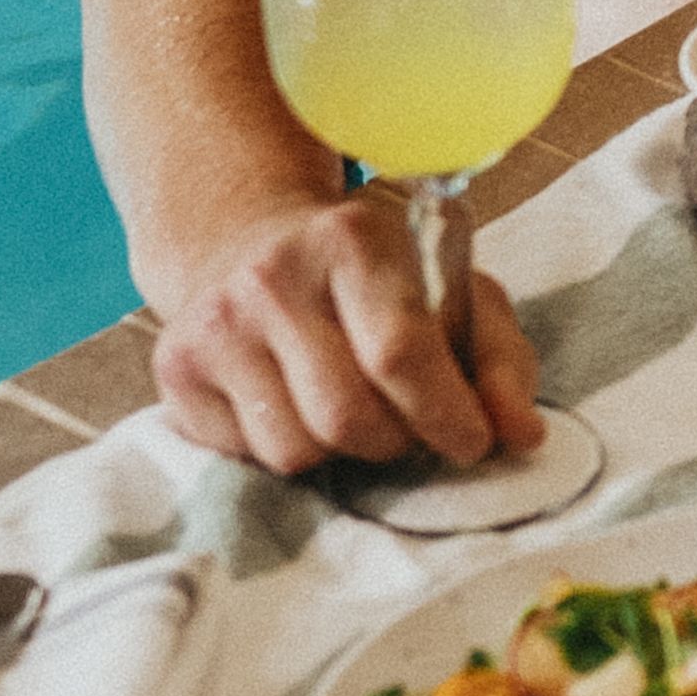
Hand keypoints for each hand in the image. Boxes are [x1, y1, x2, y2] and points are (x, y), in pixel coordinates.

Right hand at [149, 192, 541, 479]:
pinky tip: (292, 403)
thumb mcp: (452, 294)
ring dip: (338, 453)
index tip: (471, 443)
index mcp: (352, 240)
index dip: (446, 416)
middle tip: (408, 427)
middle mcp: (272, 276)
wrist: (246, 238)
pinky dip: (283, 448)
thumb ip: (500, 362)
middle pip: (347, 418)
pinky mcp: (174, 368)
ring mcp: (214, 324)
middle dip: (395, 443)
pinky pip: (245, 456)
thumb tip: (523, 436)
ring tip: (347, 408)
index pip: (400, 354)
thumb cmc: (371, 279)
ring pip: (293, 450)